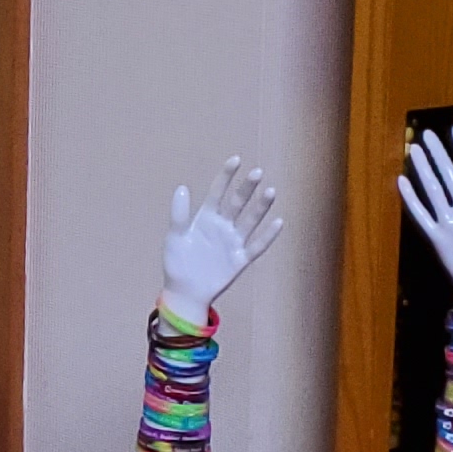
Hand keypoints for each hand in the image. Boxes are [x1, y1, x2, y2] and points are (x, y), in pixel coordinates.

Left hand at [158, 159, 282, 327]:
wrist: (184, 292)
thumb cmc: (177, 262)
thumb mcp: (175, 237)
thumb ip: (179, 214)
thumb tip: (182, 187)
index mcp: (206, 217)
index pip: (217, 191)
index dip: (226, 176)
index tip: (236, 159)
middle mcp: (222, 226)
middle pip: (237, 203)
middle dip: (247, 188)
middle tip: (257, 173)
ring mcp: (233, 242)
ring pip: (250, 220)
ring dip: (260, 207)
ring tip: (270, 192)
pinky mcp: (240, 259)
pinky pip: (256, 246)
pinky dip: (267, 236)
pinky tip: (278, 222)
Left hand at [398, 124, 452, 312]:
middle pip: (450, 175)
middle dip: (439, 152)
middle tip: (427, 134)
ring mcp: (450, 224)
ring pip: (434, 191)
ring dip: (423, 168)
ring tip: (414, 149)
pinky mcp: (435, 237)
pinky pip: (420, 214)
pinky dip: (410, 197)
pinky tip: (402, 180)